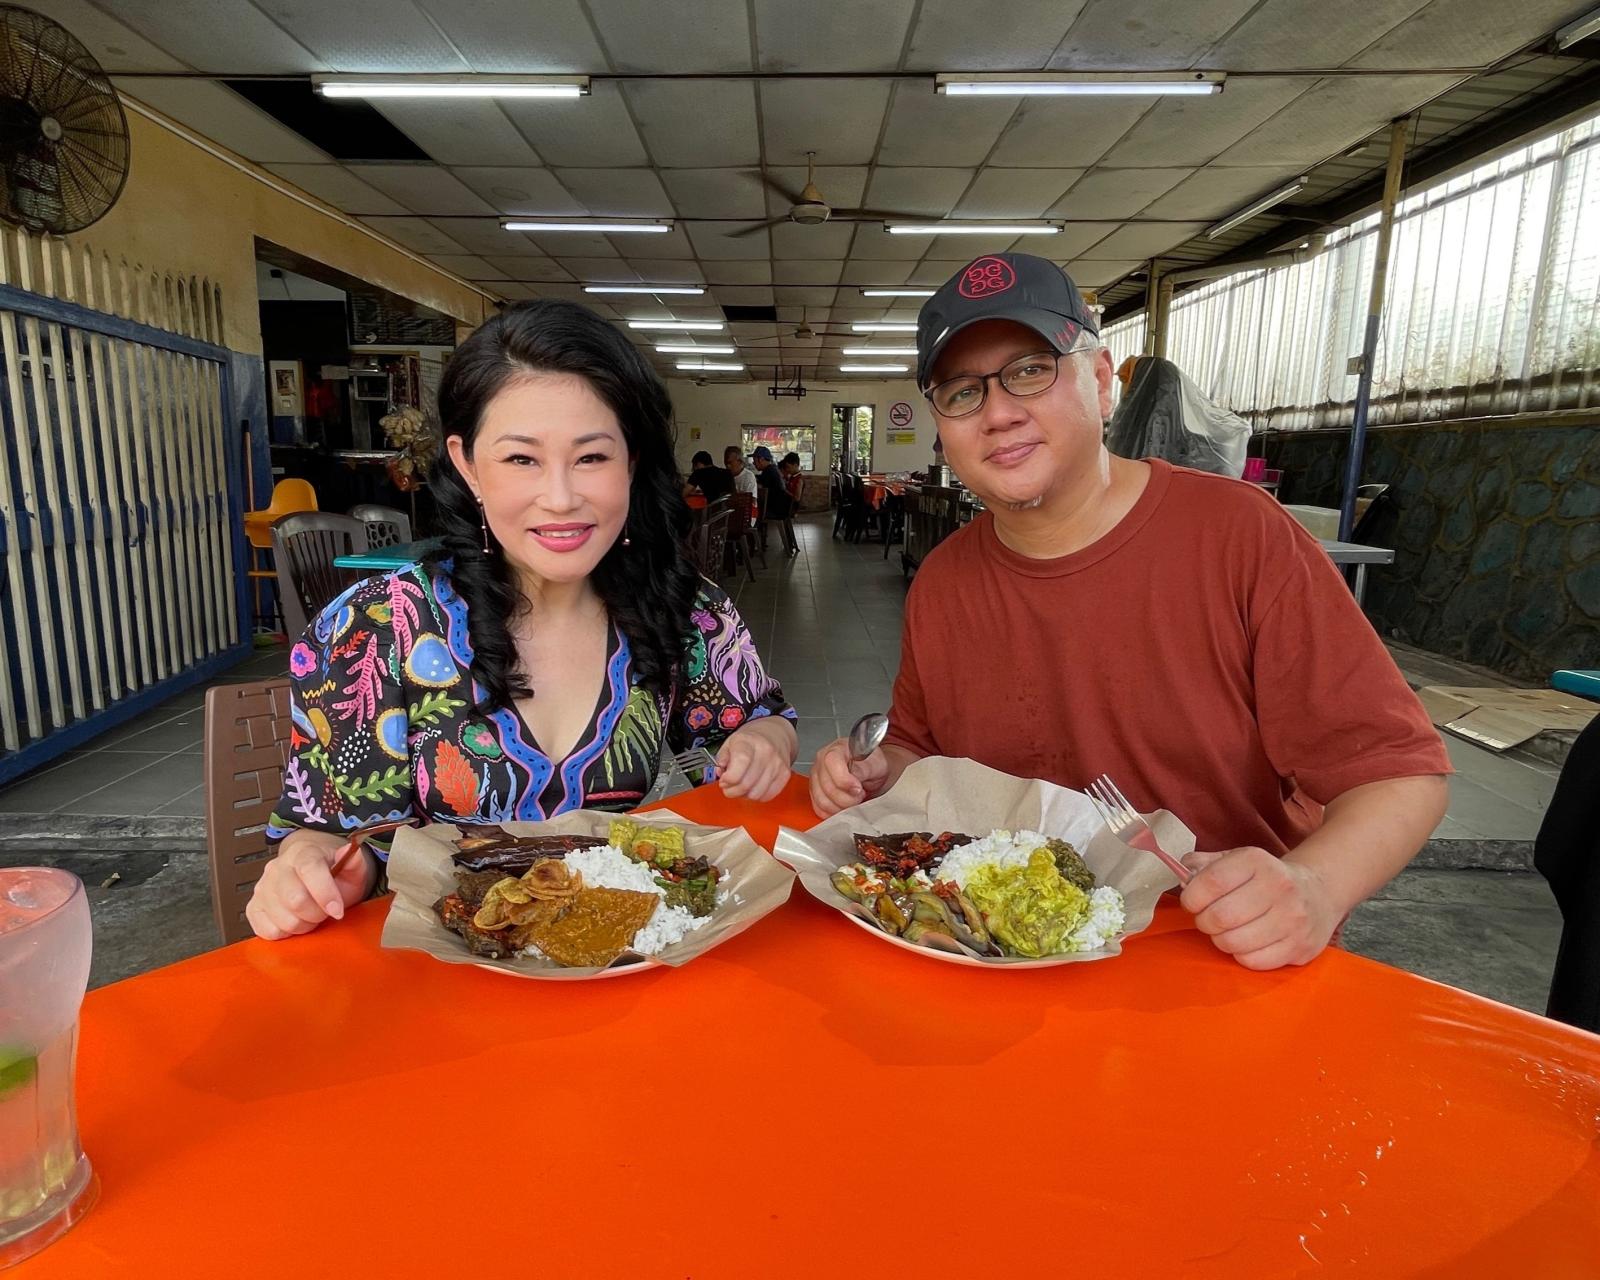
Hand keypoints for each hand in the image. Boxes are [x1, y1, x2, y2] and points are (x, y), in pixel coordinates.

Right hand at [246, 832, 374, 940]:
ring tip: (310, 915)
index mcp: (302, 853)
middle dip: (317, 914)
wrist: (309, 875)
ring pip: (284, 920)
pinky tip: (295, 920)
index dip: (325, 893)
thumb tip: (349, 851)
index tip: (338, 911)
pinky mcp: (253, 908)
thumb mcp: (351, 868)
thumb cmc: (333, 875)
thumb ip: (354, 861)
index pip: (309, 869)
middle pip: (295, 900)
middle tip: (325, 912)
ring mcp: (261, 888)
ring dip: (304, 925)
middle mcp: (277, 868)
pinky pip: (268, 931)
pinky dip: (287, 933)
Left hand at [715, 722, 791, 801]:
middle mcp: (765, 752)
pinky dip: (758, 796)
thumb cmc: (750, 740)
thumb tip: (720, 774)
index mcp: (748, 742)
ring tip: (742, 785)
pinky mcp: (785, 774)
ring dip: (745, 795)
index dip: (727, 780)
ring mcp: (777, 764)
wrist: (775, 734)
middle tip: (729, 786)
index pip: (737, 770)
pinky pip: (767, 796)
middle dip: (732, 791)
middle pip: (745, 785)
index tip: (723, 780)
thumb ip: (722, 758)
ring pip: (756, 794)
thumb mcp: (730, 742)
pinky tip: (754, 786)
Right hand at [809, 737, 888, 817]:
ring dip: (841, 807)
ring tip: (854, 801)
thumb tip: (853, 782)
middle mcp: (821, 762)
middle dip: (847, 798)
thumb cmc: (872, 764)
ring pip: (822, 801)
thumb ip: (863, 770)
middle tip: (861, 795)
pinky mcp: (814, 793)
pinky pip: (819, 809)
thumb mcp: (874, 763)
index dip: (844, 780)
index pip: (831, 762)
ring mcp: (815, 778)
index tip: (858, 789)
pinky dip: (834, 813)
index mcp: (836, 749)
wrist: (871, 771)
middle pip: (827, 786)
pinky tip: (845, 808)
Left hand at [1179, 846, 1340, 970]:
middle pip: (1220, 916)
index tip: (1190, 901)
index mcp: (1258, 861)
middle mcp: (1279, 887)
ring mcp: (1293, 919)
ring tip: (1227, 930)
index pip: (1211, 881)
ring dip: (1220, 940)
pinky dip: (1241, 955)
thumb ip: (1203, 863)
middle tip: (1208, 918)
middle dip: (1204, 921)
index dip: (1191, 896)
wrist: (1317, 893)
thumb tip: (1182, 871)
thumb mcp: (1236, 860)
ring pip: (1233, 942)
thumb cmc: (1265, 878)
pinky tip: (1246, 942)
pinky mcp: (1300, 946)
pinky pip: (1253, 961)